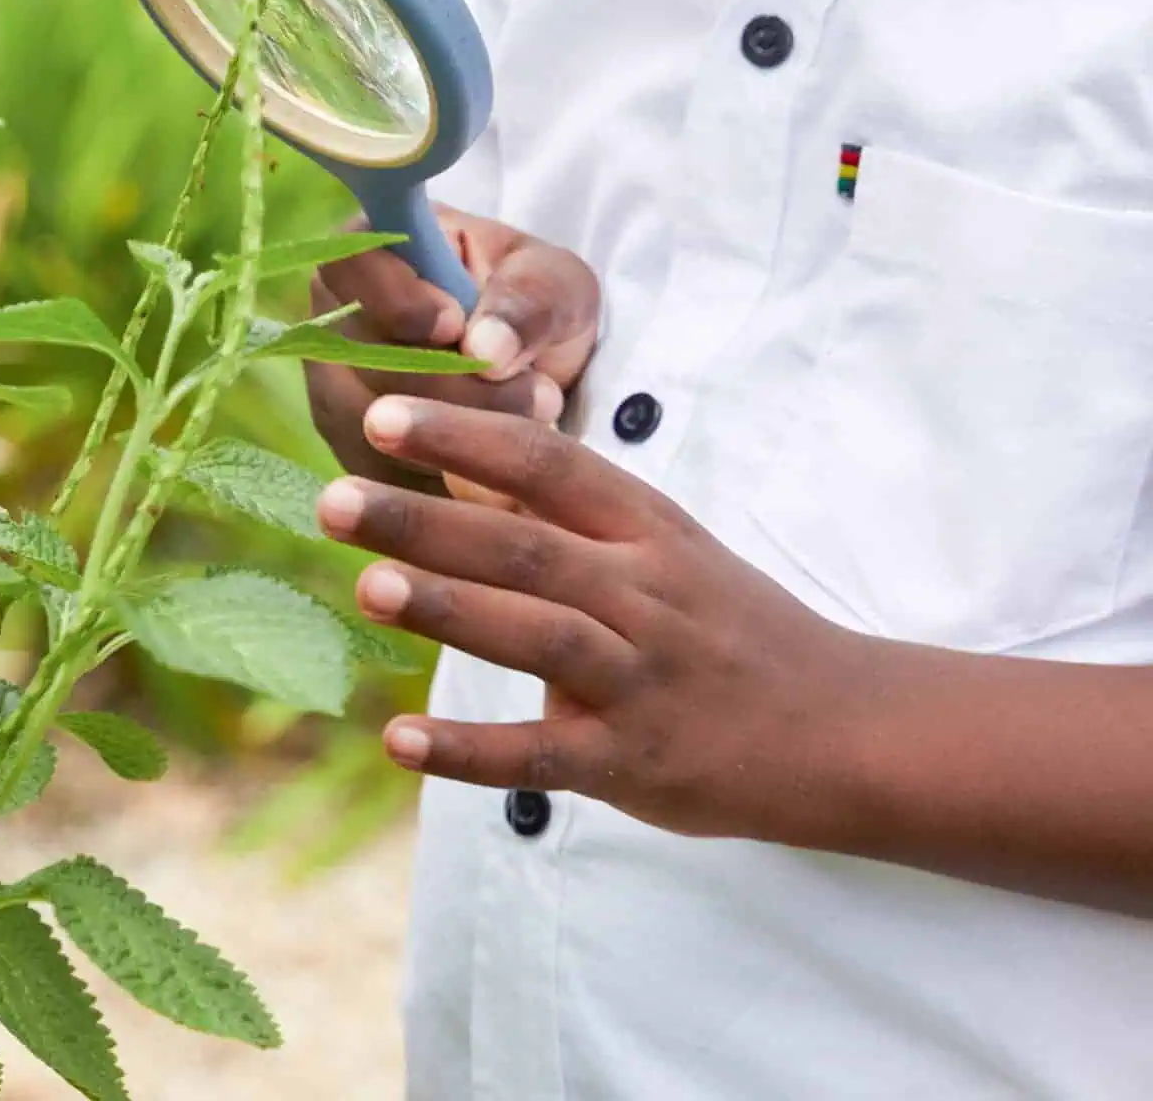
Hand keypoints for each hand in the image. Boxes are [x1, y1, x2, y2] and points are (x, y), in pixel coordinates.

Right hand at [305, 211, 601, 501]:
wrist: (538, 369)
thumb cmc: (537, 302)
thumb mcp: (554, 281)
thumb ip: (526, 301)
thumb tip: (483, 350)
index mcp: (373, 252)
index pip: (347, 268)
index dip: (394, 300)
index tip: (455, 325)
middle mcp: (332, 320)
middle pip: (355, 356)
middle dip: (448, 384)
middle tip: (536, 392)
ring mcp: (334, 388)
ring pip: (367, 423)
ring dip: (457, 434)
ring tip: (534, 420)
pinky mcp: (351, 450)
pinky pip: (380, 475)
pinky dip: (447, 475)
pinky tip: (504, 463)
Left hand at [315, 395, 868, 845]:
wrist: (846, 729)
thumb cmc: (728, 624)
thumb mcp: (662, 549)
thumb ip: (565, 519)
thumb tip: (451, 474)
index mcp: (645, 528)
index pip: (548, 464)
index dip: (464, 438)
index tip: (384, 414)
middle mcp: (643, 594)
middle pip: (524, 546)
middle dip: (425, 521)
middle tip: (332, 499)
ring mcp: (642, 679)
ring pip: (537, 635)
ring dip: (449, 611)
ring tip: (365, 586)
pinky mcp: (638, 764)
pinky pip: (545, 756)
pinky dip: (469, 752)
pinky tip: (398, 740)